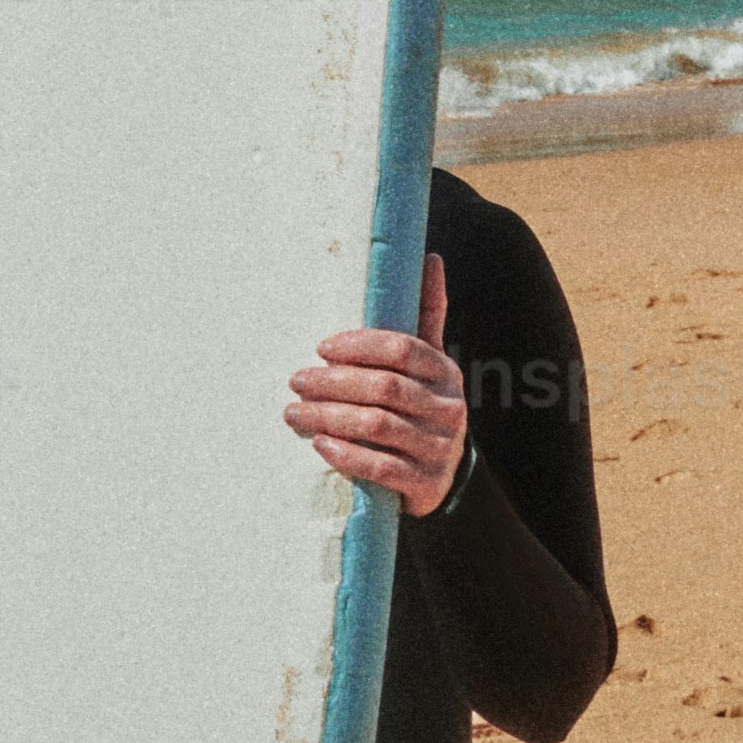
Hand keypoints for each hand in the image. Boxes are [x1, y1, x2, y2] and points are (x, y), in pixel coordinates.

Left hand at [286, 254, 467, 516]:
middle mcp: (448, 408)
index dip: (360, 345)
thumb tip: (431, 258)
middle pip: (385, 387)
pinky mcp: (425, 484)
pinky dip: (346, 455)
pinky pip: (381, 467)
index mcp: (445, 372)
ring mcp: (439, 448)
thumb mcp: (428, 364)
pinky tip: (319, 445)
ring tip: (294, 413)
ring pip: (378, 426)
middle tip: (296, 380)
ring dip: (329, 417)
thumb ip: (425, 316)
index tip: (322, 348)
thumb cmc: (421, 408)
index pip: (404, 349)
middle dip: (334, 382)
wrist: (441, 477)